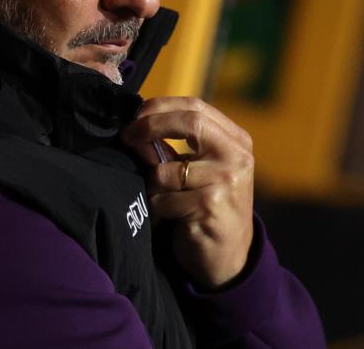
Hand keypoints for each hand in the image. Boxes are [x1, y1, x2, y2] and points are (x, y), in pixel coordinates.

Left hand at [121, 97, 254, 289]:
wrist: (229, 258)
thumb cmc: (206, 207)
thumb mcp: (200, 170)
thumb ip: (175, 147)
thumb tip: (135, 128)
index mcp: (236, 140)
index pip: (195, 106)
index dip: (160, 107)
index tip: (134, 117)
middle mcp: (237, 156)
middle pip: (189, 122)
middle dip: (150, 127)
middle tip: (127, 137)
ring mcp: (227, 181)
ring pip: (165, 170)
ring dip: (151, 185)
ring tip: (158, 198)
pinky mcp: (211, 207)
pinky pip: (164, 200)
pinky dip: (157, 209)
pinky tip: (167, 218)